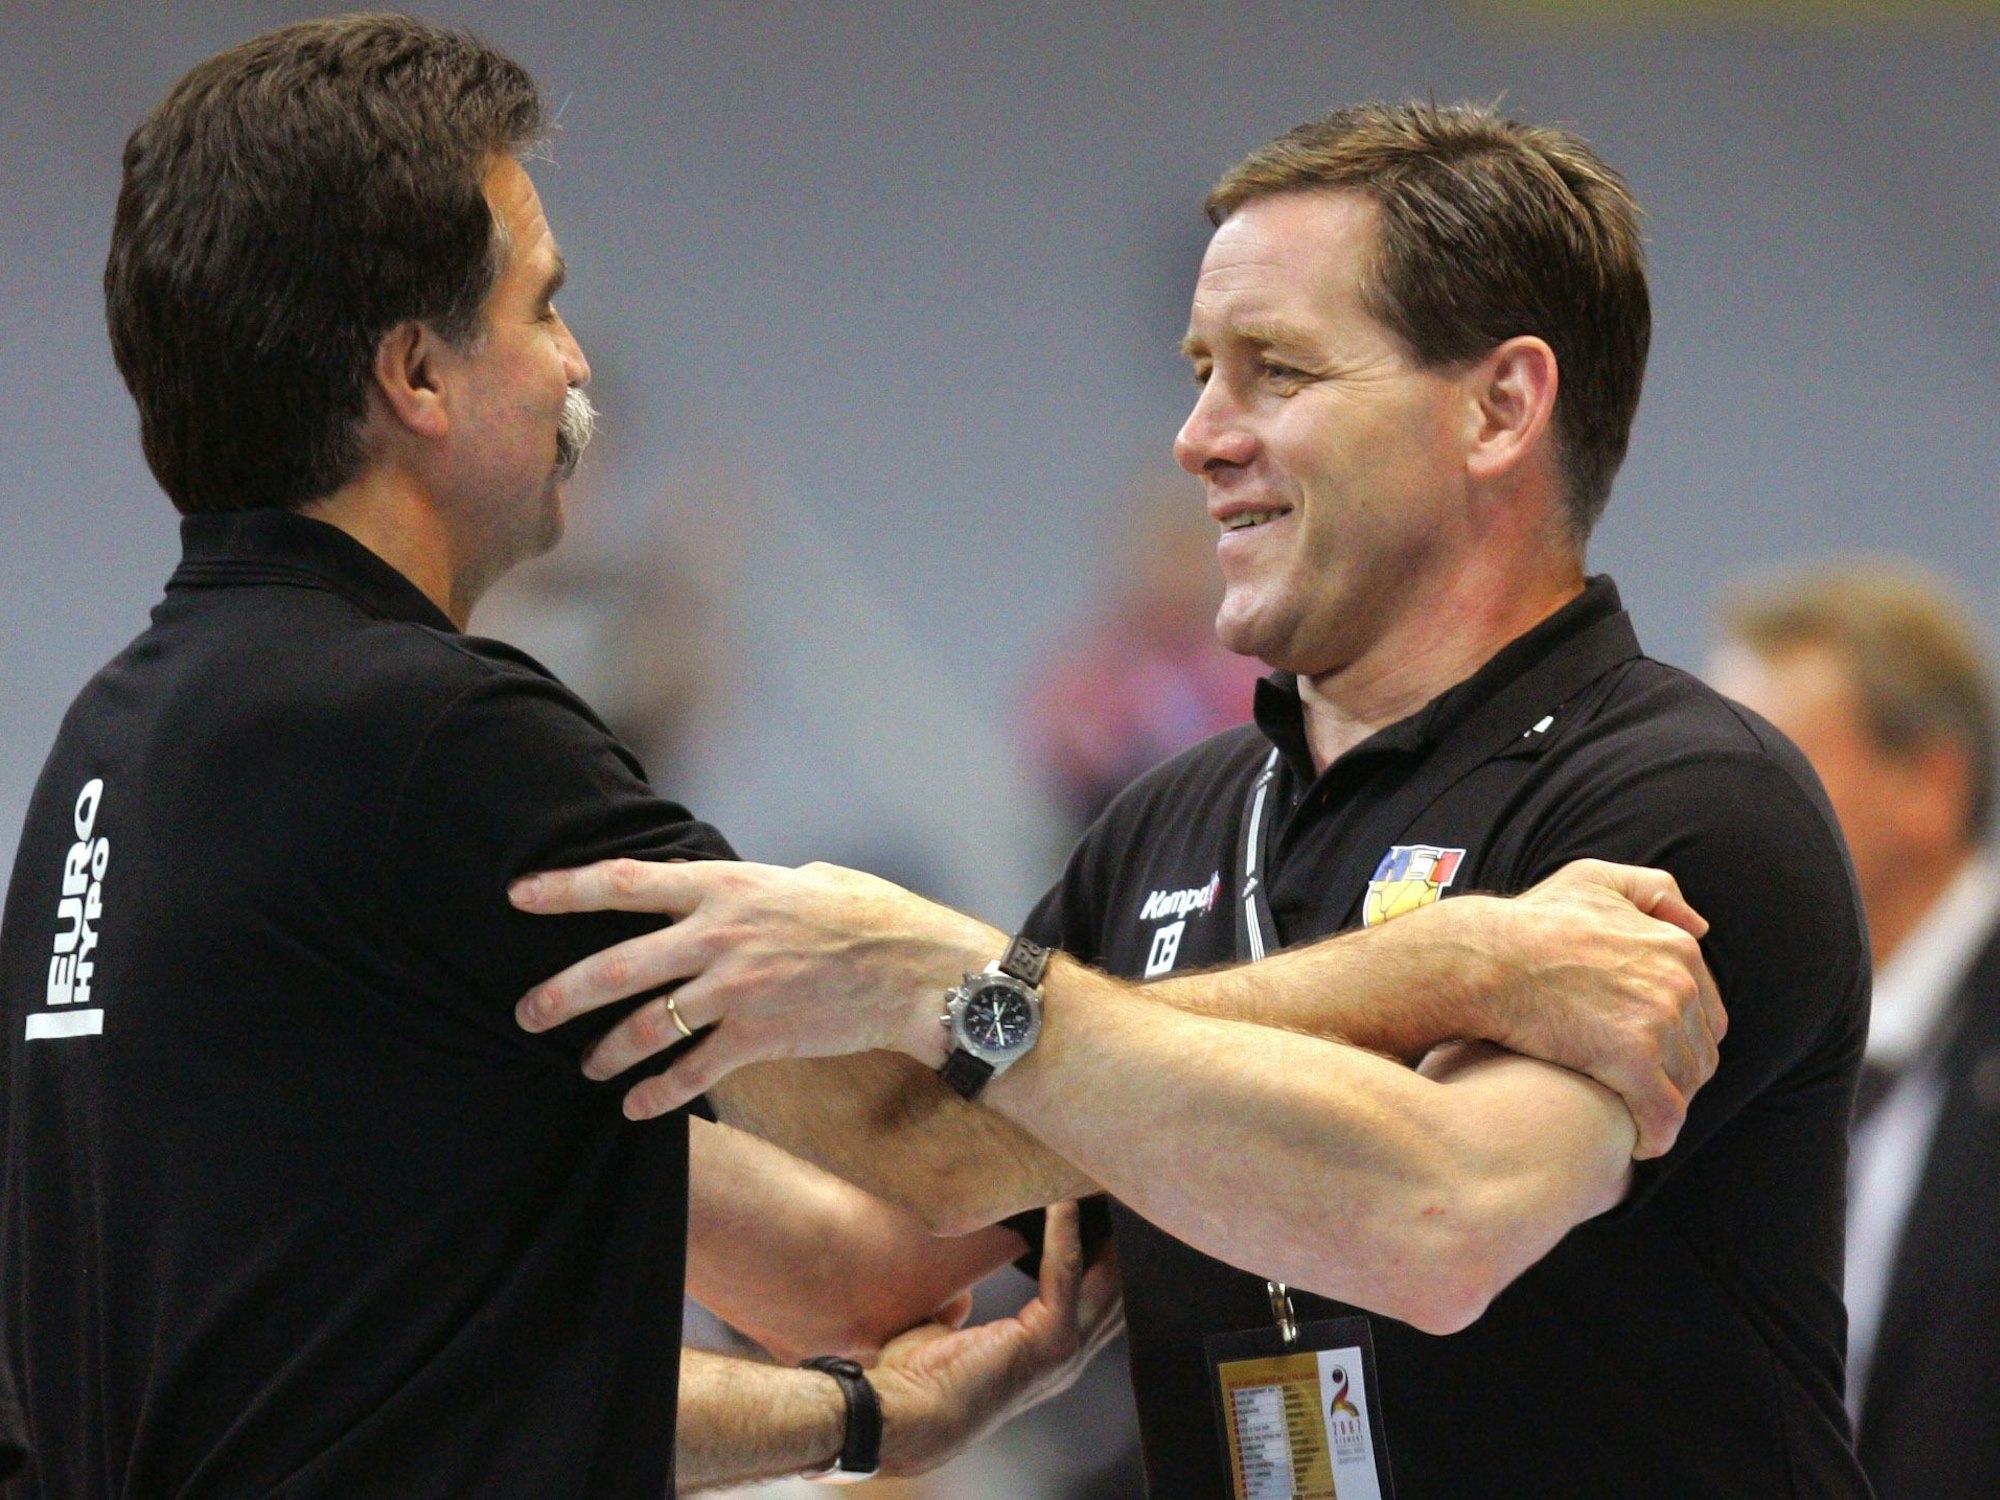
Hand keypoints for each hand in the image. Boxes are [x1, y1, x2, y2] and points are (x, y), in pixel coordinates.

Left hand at [511, 858, 1001, 1115]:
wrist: (917, 970)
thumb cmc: (871, 915)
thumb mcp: (806, 878)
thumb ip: (754, 888)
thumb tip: (728, 893)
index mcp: (726, 886)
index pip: (627, 882)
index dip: (566, 888)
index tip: (517, 895)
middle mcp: (720, 935)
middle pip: (617, 965)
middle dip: (562, 993)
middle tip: (525, 1012)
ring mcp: (736, 989)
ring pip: (645, 1026)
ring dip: (605, 1050)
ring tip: (585, 1065)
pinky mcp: (758, 1037)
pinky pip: (691, 1072)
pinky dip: (657, 1093)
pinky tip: (635, 1107)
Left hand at [869, 1200, 1124, 1476]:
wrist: (901, 1416)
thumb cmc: (914, 1381)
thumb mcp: (945, 1334)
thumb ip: (961, 1309)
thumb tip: (960, 1289)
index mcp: (1049, 1352)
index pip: (1094, 1294)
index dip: (1101, 1251)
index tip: (1096, 1203)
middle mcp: (1069, 1354)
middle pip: (1116, 1284)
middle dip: (1118, 1235)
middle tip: (1111, 1182)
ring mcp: (1065, 1350)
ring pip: (1105, 1277)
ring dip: (1102, 1228)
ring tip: (1094, 1179)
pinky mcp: (1049, 1340)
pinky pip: (1067, 1273)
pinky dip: (1066, 1234)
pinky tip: (1062, 1200)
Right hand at [1442, 859, 1724, 1158]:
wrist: (1483, 959)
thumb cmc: (1528, 922)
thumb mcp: (1593, 879)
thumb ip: (1653, 890)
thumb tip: (1700, 926)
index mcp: (1677, 947)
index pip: (1706, 1015)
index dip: (1678, 1044)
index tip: (1646, 1060)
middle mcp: (1679, 982)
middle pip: (1699, 1055)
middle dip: (1672, 1079)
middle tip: (1632, 1092)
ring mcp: (1659, 1019)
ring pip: (1683, 1088)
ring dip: (1660, 1108)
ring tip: (1627, 1115)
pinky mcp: (1632, 1058)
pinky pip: (1663, 1116)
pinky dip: (1654, 1136)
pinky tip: (1635, 1143)